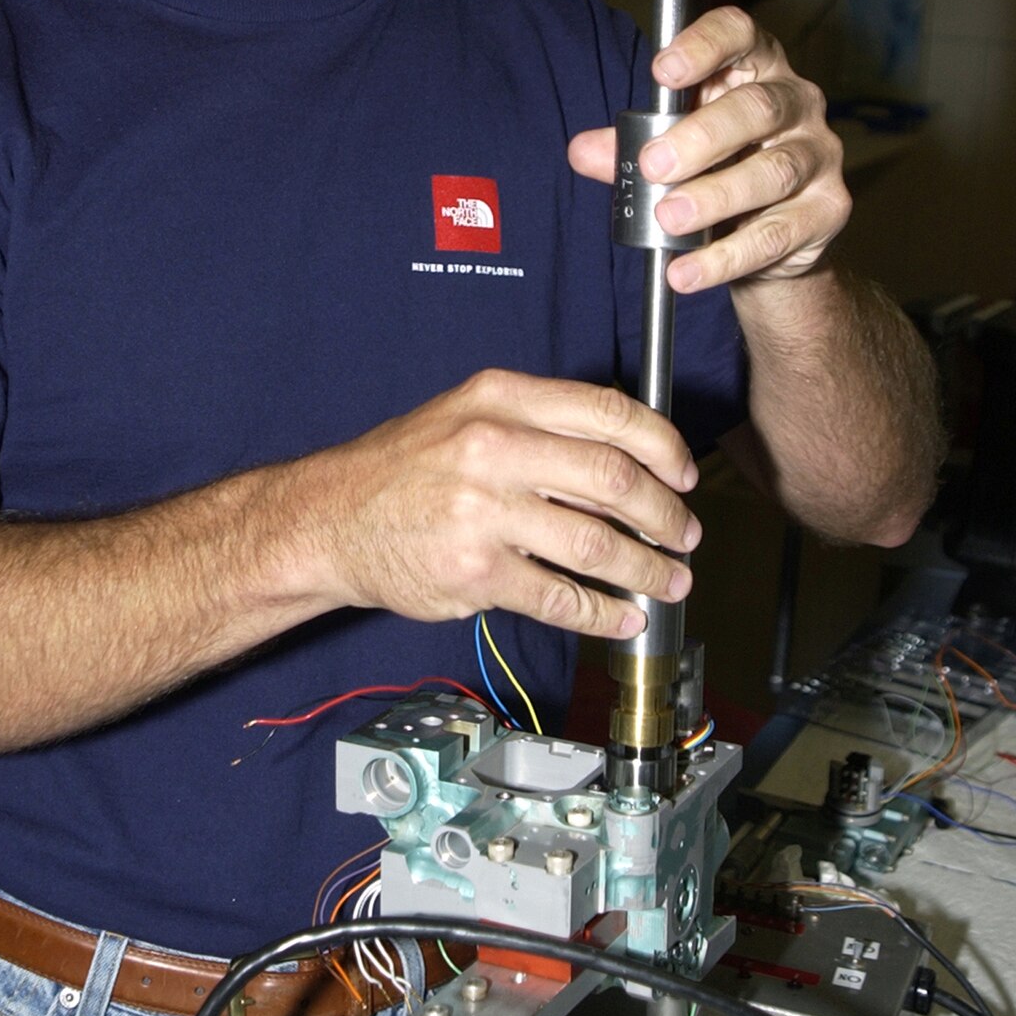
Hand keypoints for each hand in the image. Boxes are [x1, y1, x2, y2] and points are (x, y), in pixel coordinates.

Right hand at [298, 368, 699, 639]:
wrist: (331, 519)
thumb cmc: (403, 469)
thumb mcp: (466, 415)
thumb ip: (540, 424)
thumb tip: (627, 455)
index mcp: (500, 399)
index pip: (608, 414)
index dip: (663, 447)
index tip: (684, 474)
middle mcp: (493, 448)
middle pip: (614, 480)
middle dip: (666, 515)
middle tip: (684, 535)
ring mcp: (483, 512)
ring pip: (596, 544)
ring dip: (646, 569)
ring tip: (668, 581)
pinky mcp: (475, 573)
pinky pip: (560, 596)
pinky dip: (603, 612)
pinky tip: (621, 615)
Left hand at [568, 6, 850, 294]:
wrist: (772, 242)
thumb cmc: (719, 169)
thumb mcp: (671, 149)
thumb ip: (629, 147)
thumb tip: (582, 151)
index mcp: (755, 69)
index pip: (739, 34)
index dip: (704, 45)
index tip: (661, 71)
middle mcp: (796, 103)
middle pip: (756, 108)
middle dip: (701, 137)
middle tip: (654, 166)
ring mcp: (818, 156)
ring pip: (772, 171)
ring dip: (715, 196)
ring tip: (670, 218)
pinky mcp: (827, 211)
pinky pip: (777, 234)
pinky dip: (726, 257)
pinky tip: (688, 270)